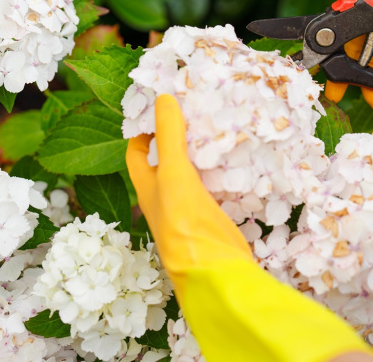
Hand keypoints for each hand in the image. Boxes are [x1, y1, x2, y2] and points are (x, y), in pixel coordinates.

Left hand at [126, 94, 372, 361]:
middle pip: (165, 162)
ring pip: (191, 173)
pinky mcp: (214, 218)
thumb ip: (169, 137)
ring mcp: (190, 210)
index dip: (142, 130)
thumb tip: (163, 98)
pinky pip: (214, 187)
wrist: (216, 273)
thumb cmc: (185, 223)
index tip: (162, 107)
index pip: (137, 153)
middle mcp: (164, 199)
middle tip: (194, 113)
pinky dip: (220, 171)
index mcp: (147, 189)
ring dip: (201, 153)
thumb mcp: (174, 174)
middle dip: (175, 138)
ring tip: (218, 128)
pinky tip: (236, 159)